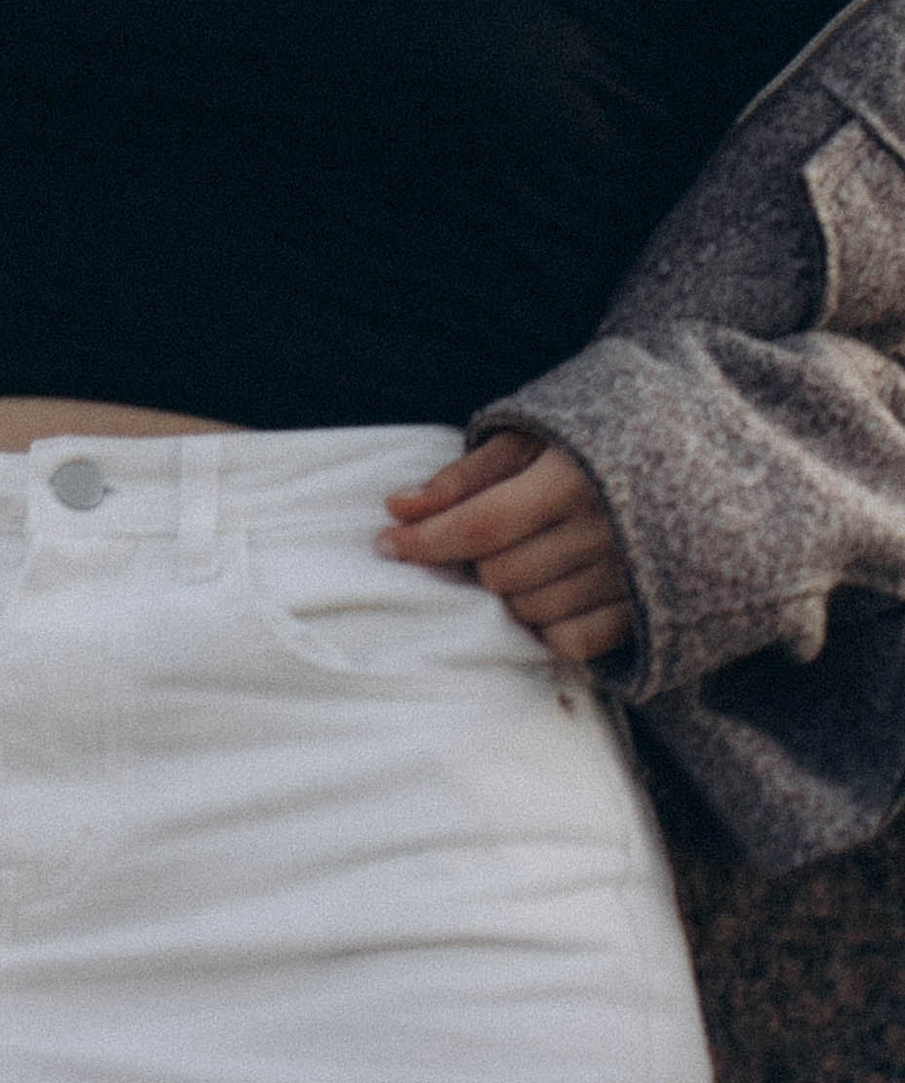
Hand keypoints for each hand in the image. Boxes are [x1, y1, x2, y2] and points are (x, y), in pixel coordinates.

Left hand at [378, 429, 634, 663]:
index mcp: (572, 478)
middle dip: (475, 560)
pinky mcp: (648, 613)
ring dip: (511, 592)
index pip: (480, 524)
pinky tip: (549, 594)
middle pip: (499, 574)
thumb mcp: (530, 439)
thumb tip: (397, 508)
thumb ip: (463, 477)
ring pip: (529, 612)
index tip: (386, 544)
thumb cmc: (595, 445)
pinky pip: (573, 643)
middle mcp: (604, 531)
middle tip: (485, 536)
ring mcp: (630, 578)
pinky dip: (549, 627)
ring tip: (526, 556)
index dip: (426, 539)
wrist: (696, 460)